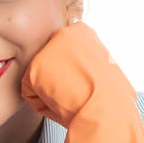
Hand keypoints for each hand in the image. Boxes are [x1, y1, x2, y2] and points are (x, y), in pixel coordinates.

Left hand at [20, 20, 137, 129]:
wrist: (107, 111)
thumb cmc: (113, 96)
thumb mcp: (107, 66)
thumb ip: (88, 57)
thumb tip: (81, 60)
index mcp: (83, 31)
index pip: (66, 53)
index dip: (75, 74)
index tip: (85, 83)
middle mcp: (64, 34)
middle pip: (51, 64)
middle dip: (59, 80)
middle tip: (77, 92)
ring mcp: (48, 50)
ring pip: (40, 78)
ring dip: (52, 92)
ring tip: (72, 98)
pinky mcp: (35, 68)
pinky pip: (30, 91)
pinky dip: (42, 104)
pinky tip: (61, 104)